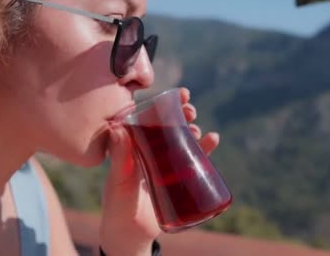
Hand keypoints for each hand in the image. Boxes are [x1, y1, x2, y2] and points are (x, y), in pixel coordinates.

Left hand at [99, 87, 219, 255]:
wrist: (130, 236)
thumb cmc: (117, 207)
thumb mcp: (118, 181)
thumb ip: (119, 158)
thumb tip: (117, 128)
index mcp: (133, 147)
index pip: (148, 119)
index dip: (163, 104)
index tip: (176, 93)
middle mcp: (149, 152)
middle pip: (167, 126)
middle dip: (181, 114)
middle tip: (191, 109)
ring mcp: (164, 165)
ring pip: (181, 140)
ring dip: (192, 129)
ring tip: (197, 127)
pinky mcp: (177, 179)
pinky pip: (193, 160)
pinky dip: (205, 148)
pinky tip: (213, 139)